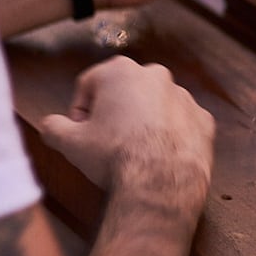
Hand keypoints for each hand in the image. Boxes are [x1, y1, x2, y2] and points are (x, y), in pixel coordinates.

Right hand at [39, 56, 214, 215]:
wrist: (160, 183)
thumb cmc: (114, 157)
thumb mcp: (70, 143)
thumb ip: (54, 127)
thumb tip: (51, 125)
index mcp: (120, 71)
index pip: (89, 85)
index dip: (80, 111)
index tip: (81, 133)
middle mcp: (156, 76)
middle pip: (125, 93)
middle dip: (115, 114)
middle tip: (107, 143)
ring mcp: (184, 97)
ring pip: (156, 107)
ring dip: (145, 123)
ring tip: (135, 152)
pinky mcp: (204, 120)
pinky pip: (181, 125)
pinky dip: (171, 137)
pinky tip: (160, 158)